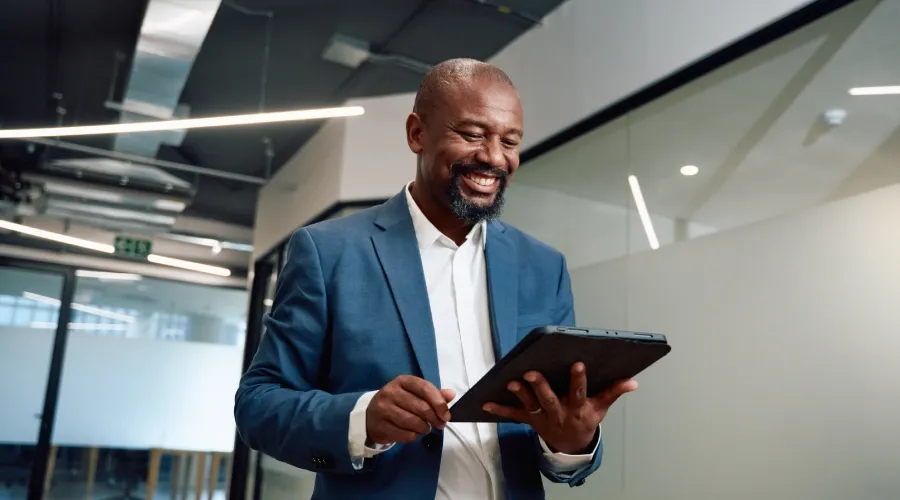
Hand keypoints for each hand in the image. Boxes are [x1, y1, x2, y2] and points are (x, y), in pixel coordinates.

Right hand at [366, 375, 455, 444]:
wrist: (370, 415)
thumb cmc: (397, 403)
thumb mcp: (413, 394)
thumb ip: (433, 394)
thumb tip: (451, 394)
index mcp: (402, 381)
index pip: (425, 388)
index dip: (439, 402)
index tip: (446, 415)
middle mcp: (391, 392)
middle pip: (421, 407)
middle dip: (434, 418)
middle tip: (439, 425)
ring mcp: (383, 409)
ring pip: (413, 422)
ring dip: (424, 428)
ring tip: (426, 428)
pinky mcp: (380, 425)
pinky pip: (404, 434)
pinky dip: (414, 436)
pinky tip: (414, 433)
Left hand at [483, 363, 637, 453]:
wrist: (571, 445)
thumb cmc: (585, 419)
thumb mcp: (601, 407)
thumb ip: (614, 392)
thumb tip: (633, 381)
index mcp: (577, 407)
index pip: (578, 392)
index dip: (578, 379)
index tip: (578, 363)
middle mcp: (558, 412)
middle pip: (549, 399)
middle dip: (540, 386)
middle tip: (532, 373)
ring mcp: (542, 416)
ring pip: (530, 404)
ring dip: (520, 394)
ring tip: (511, 382)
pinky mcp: (530, 418)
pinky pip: (513, 414)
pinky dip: (499, 408)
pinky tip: (485, 402)